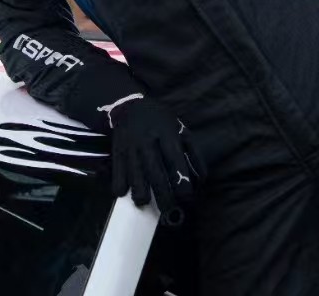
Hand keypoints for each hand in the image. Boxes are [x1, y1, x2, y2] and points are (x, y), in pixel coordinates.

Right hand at [102, 94, 201, 223]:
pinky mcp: (117, 150)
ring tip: (143, 203)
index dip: (181, 180)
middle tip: (168, 211)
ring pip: (134, 172)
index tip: (186, 197)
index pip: (175, 160)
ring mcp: (131, 146)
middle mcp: (148, 141)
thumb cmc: (161, 122)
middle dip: (161, 194)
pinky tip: (123, 193)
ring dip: (139, 191)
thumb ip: (193, 154)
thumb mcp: (182, 131)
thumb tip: (201, 181)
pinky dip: (119, 182)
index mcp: (167, 134)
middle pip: (154, 171)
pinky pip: (117, 169)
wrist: (131, 107)